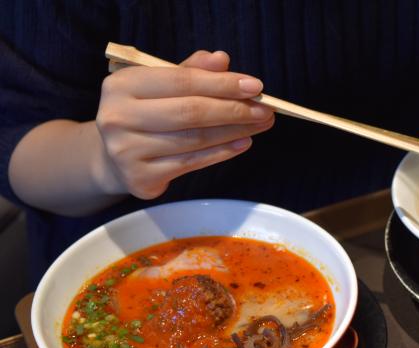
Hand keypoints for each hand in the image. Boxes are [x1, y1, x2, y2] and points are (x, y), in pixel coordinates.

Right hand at [95, 50, 273, 198]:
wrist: (114, 158)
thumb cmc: (144, 114)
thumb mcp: (160, 86)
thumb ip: (190, 72)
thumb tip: (221, 59)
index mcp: (122, 85)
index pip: (182, 81)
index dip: (222, 83)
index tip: (256, 86)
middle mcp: (118, 117)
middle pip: (190, 112)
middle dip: (234, 110)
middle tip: (265, 109)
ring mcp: (127, 151)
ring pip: (194, 139)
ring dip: (234, 132)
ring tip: (259, 125)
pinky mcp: (142, 178)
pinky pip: (191, 163)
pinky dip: (221, 153)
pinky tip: (242, 143)